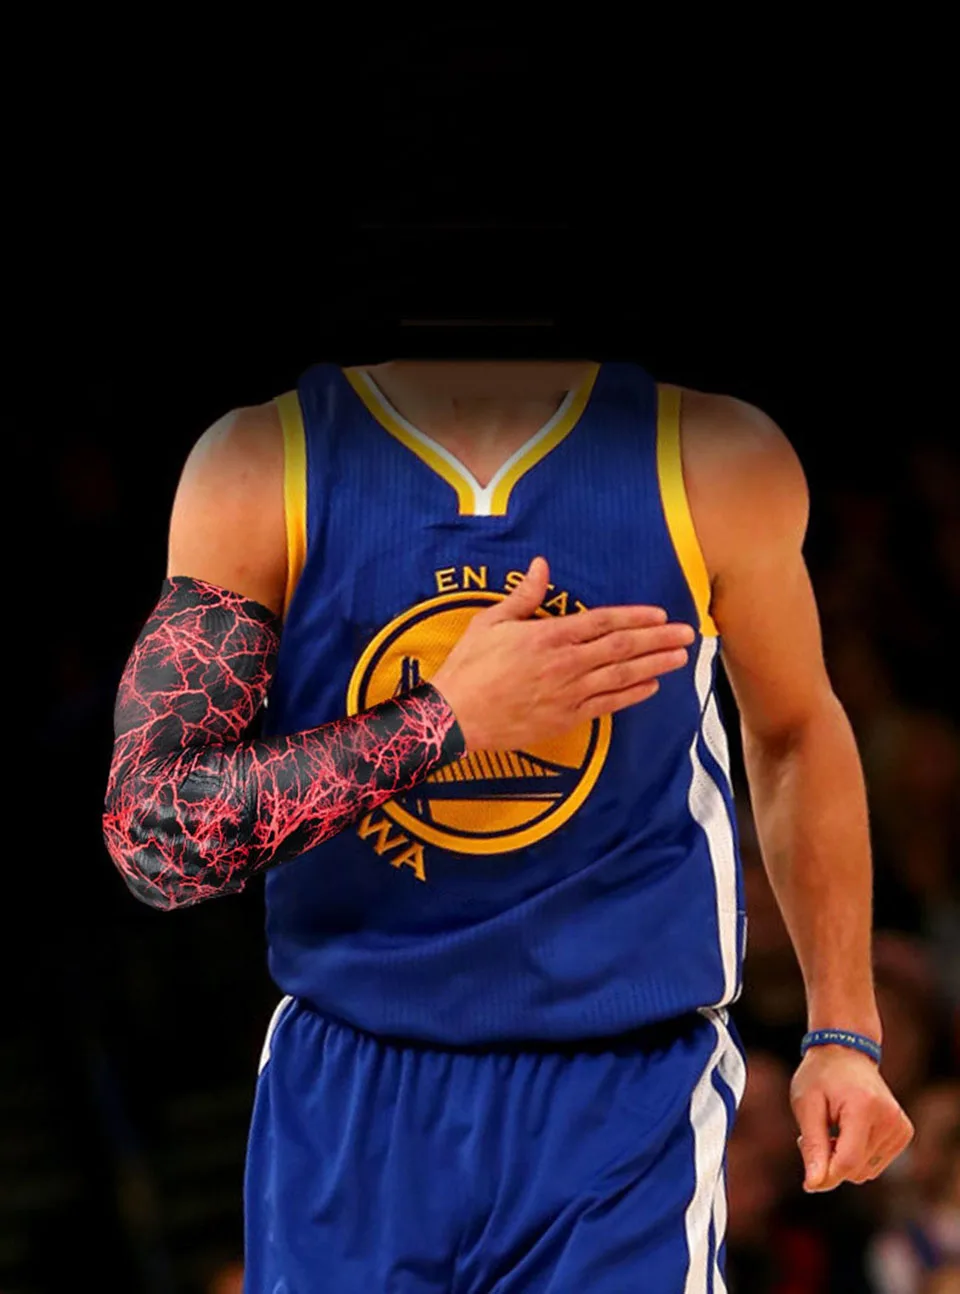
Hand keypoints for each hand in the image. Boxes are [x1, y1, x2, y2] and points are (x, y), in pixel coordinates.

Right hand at [431, 556, 694, 752]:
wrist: (455, 718)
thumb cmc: (469, 667)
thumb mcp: (490, 622)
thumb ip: (524, 595)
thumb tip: (541, 565)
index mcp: (548, 636)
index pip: (603, 622)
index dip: (635, 617)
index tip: (660, 614)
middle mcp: (566, 664)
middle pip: (622, 648)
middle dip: (658, 640)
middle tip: (687, 635)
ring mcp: (569, 693)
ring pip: (622, 677)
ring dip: (655, 666)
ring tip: (679, 658)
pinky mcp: (566, 718)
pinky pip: (608, 705)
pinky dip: (632, 695)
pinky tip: (651, 686)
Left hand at [790, 1045, 913, 1190]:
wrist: (845, 1052)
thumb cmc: (820, 1076)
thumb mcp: (806, 1106)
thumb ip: (813, 1146)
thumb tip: (814, 1186)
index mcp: (864, 1107)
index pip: (847, 1161)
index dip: (824, 1175)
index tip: (806, 1180)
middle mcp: (889, 1119)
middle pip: (856, 1170)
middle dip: (830, 1162)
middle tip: (814, 1135)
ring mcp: (900, 1127)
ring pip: (865, 1172)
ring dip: (843, 1159)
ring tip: (832, 1129)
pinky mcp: (904, 1134)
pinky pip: (874, 1165)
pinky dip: (857, 1156)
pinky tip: (848, 1131)